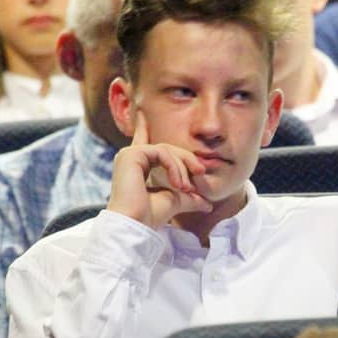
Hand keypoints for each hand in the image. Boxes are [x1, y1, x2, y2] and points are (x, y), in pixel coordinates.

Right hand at [106, 110, 212, 228]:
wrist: (136, 226)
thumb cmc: (149, 217)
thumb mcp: (176, 201)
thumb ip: (190, 197)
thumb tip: (208, 204)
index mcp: (137, 166)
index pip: (142, 140)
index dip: (143, 126)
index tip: (143, 112)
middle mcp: (130, 157)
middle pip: (167, 147)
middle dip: (187, 159)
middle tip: (201, 172)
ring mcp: (129, 155)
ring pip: (166, 149)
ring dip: (182, 167)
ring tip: (187, 187)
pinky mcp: (131, 155)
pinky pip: (161, 152)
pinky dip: (174, 166)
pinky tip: (178, 183)